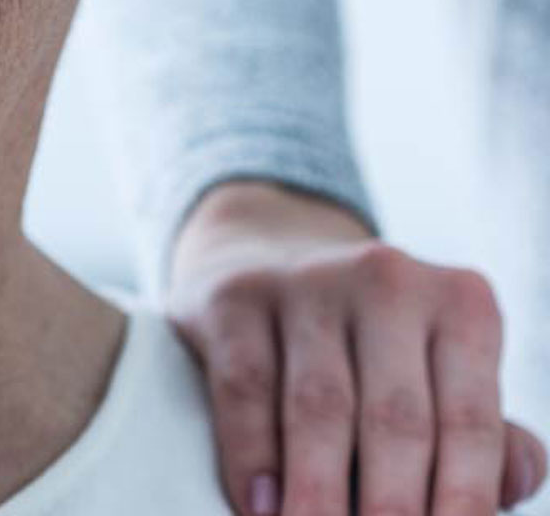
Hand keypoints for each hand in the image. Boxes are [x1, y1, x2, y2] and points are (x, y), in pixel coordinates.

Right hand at [169, 182, 546, 515]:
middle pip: (395, 419)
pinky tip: (259, 507)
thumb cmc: (369, 342)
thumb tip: (514, 485)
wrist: (267, 257)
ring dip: (318, 494)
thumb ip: (481, 433)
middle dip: (389, 510)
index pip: (470, 423)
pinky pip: (246, 387)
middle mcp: (387, 280)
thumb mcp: (436, 370)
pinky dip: (253, 457)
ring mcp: (306, 282)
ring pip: (319, 407)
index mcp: (460, 303)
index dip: (462, 504)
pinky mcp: (235, 296)